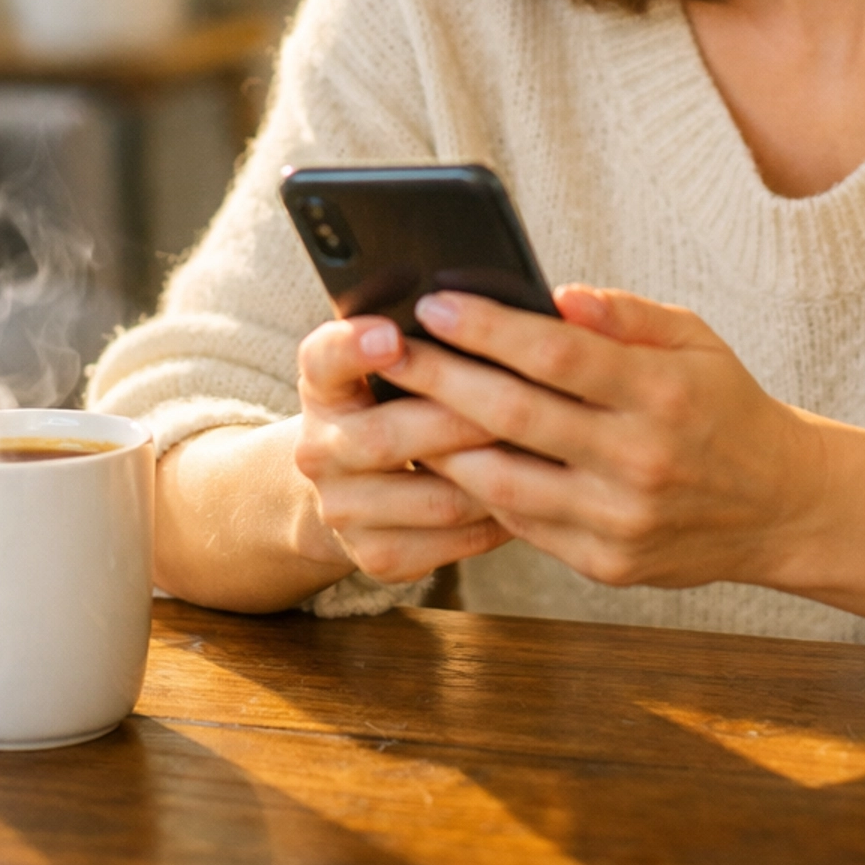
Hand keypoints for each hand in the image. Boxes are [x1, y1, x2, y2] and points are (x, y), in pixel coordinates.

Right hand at [295, 316, 511, 585]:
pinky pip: (450, 541)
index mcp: (323, 386)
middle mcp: (319, 449)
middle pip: (388, 437)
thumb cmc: (395, 404)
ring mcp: (343, 510)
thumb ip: (428, 336)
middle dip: (462, 419)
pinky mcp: (375, 557)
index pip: (324, 359)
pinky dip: (497, 520)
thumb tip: (516, 308)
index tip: (392, 334)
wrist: (353, 487)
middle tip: (525, 401)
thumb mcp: (390, 364)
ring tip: (546, 453)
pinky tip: (532, 496)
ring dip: (495, 476)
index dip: (354, 348)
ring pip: (434, 498)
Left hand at [397, 286, 819, 589]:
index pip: (558, 354)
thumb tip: (554, 293)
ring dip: (441, 442)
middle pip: (514, 416)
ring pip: (502, 481)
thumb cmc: (725, 406)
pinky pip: (521, 523)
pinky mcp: (605, 564)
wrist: (780, 506)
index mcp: (664, 395)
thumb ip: (625, 316)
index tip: (434, 303)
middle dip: (440, 378)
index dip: (489, 327)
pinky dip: (478, 489)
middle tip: (388, 349)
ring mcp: (619, 520)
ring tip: (400, 406)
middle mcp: (640, 461)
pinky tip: (447, 457)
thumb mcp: (695, 342)